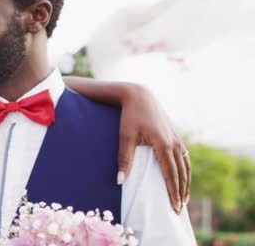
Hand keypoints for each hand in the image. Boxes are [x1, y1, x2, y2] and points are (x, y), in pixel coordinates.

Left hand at [117, 84, 190, 213]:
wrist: (139, 96)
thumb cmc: (129, 116)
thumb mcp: (125, 136)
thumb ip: (124, 159)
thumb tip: (120, 181)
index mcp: (163, 144)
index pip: (171, 173)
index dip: (173, 191)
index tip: (174, 206)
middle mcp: (174, 142)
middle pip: (181, 172)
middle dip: (181, 192)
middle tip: (179, 210)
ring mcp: (177, 139)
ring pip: (185, 166)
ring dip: (186, 183)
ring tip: (184, 199)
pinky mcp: (175, 136)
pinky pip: (184, 157)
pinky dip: (186, 170)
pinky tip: (184, 178)